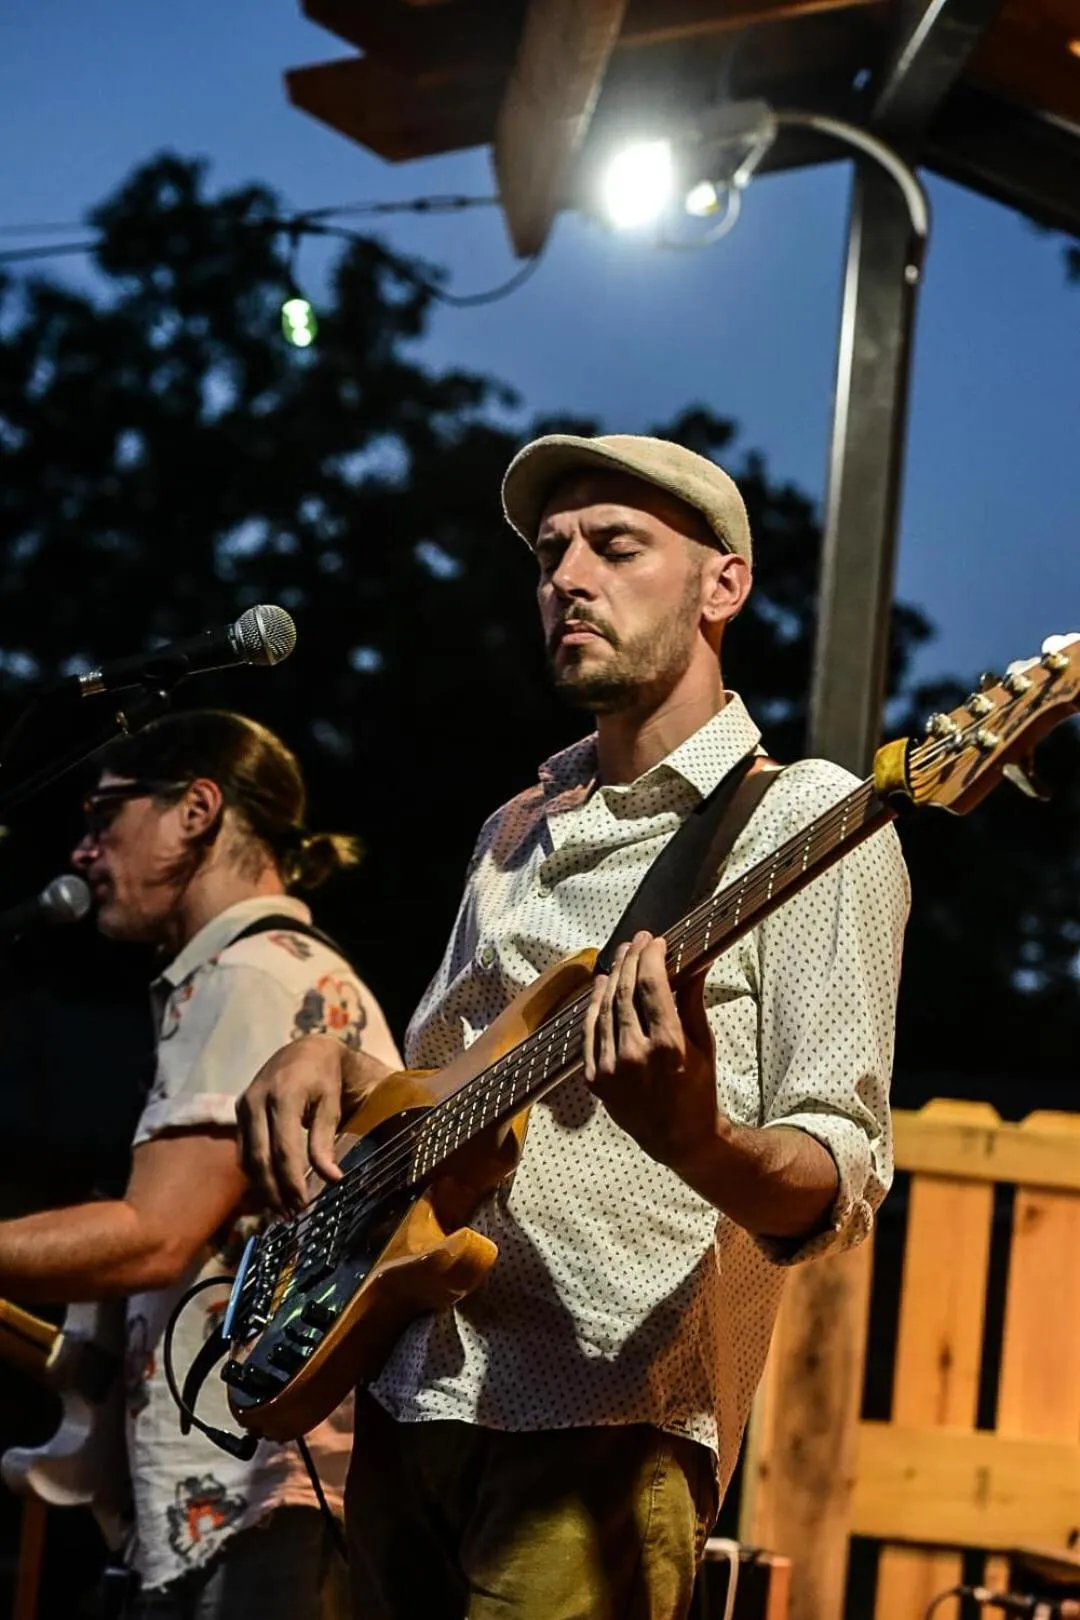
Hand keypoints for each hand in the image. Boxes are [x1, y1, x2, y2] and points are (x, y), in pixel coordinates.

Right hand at [237, 1034, 390, 1213]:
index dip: (293, 1181)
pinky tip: (269, 1190)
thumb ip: (325, 1141)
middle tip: (290, 1217)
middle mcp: (257, 1101)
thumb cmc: (324, 1079)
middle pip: (261, 1158)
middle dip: (275, 1192)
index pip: (284, 1150)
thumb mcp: (331, 1105)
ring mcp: (244, 1106)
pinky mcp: (239, 1111)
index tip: (304, 1205)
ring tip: (281, 1211)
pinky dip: (255, 1173)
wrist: (304, 1051)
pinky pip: (244, 1150)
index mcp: (284, 1096)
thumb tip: (332, 1178)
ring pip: (248, 1158)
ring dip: (263, 1188)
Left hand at [583, 932, 720, 1172]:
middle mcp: (635, 1055)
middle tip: (637, 940)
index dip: (650, 957)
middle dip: (631, 959)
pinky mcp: (595, 1078)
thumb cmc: (698, 1088)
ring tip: (620, 955)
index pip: (652, 986)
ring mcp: (611, 1068)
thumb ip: (692, 999)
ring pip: (605, 1008)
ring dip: (612, 976)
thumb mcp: (703, 1042)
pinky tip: (600, 985)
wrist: (678, 1137)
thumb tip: (695, 960)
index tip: (655, 941)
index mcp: (668, 1045)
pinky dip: (594, 1005)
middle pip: (625, 992)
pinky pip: (590, 1032)